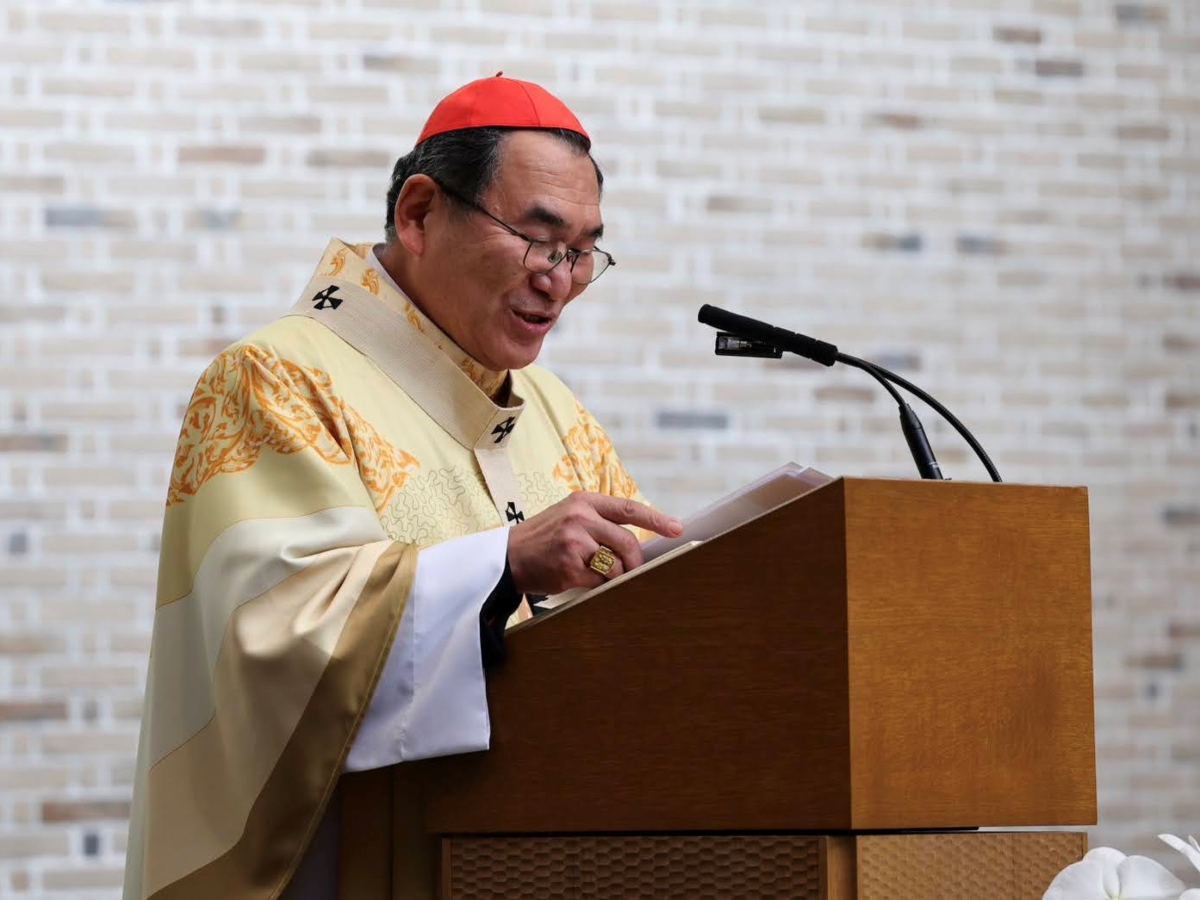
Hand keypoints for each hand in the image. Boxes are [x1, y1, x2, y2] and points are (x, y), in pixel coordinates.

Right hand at [507, 492, 682, 595]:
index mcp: (583, 501)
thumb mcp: (569, 516)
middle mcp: (580, 518)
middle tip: (632, 570)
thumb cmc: (543, 539)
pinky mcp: (569, 566)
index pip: (628, 508)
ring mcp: (575, 542)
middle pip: (627, 542)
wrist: (507, 557)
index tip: (676, 528)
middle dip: (634, 561)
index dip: (656, 520)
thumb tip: (637, 544)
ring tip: (593, 574)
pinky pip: (599, 581)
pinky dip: (596, 585)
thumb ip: (600, 523)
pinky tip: (578, 580)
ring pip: (615, 565)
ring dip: (613, 576)